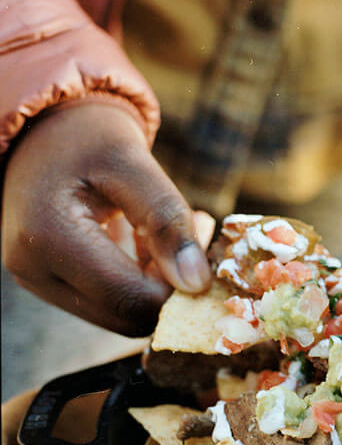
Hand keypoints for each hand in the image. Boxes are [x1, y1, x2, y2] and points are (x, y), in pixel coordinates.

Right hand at [2, 103, 212, 334]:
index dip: (179, 287)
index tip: (204, 238)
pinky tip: (151, 238)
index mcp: (48, 238)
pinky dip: (139, 277)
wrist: (42, 128)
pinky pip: (107, 299)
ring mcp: (37, 280)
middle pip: (126, 316)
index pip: (131, 300)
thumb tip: (197, 283)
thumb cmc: (88, 137)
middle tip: (196, 232)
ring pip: (120, 312)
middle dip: (171, 285)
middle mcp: (34, 270)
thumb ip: (167, 221)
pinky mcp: (49, 280)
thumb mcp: (133, 164)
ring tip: (175, 228)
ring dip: (158, 280)